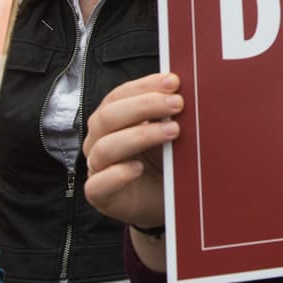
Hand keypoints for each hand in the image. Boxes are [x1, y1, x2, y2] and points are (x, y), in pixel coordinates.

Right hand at [83, 72, 182, 228]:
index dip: (144, 86)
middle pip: (108, 116)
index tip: (173, 82)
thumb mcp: (169, 131)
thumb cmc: (164, 160)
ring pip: (106, 147)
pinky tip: (138, 168)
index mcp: (112, 118)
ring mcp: (97, 167)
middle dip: (145, 106)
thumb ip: (170, 111)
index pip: (119, 95)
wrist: (165, 200)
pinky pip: (98, 185)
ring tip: (173, 131)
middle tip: (178, 104)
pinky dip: (117, 175)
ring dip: (141, 136)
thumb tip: (186, 88)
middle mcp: (99, 140)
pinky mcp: (100, 195)